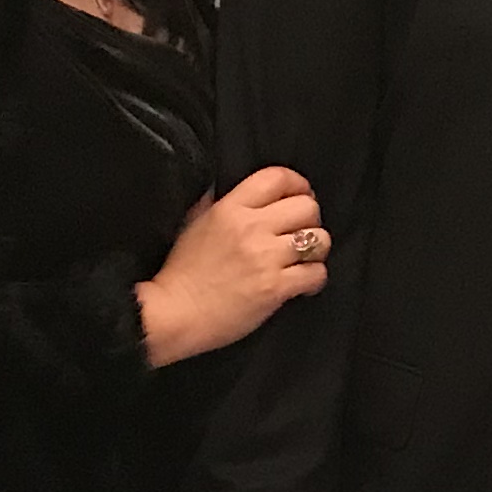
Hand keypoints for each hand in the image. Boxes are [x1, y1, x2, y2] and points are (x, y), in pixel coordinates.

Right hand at [140, 166, 328, 365]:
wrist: (173, 314)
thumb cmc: (181, 274)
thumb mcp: (193, 224)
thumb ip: (214, 202)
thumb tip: (222, 186)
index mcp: (230, 209)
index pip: (277, 178)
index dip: (297, 184)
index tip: (300, 195)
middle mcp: (251, 228)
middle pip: (307, 206)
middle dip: (310, 219)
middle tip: (301, 232)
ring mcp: (265, 258)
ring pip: (319, 239)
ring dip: (316, 249)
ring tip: (303, 258)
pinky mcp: (275, 288)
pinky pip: (317, 273)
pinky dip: (315, 278)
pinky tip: (302, 283)